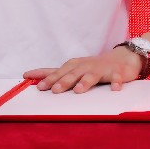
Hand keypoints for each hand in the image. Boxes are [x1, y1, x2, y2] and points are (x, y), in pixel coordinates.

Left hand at [24, 49, 141, 92]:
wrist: (122, 58)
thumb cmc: (92, 66)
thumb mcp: (72, 68)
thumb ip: (51, 73)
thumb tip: (27, 75)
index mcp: (74, 66)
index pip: (59, 72)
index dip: (49, 79)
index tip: (39, 87)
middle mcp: (86, 66)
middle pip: (74, 74)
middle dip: (64, 81)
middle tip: (55, 90)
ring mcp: (102, 69)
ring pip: (92, 75)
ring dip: (85, 81)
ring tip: (79, 90)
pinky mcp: (117, 72)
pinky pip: (116, 77)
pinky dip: (116, 82)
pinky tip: (115, 89)